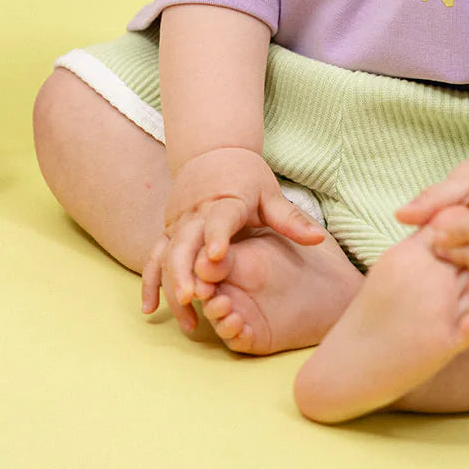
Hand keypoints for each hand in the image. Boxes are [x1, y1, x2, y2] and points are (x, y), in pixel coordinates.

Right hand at [141, 146, 324, 332]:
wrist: (212, 152)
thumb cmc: (246, 176)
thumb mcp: (270, 193)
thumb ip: (290, 218)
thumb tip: (319, 239)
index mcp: (226, 201)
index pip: (220, 219)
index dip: (217, 236)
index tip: (215, 256)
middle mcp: (197, 212)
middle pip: (185, 242)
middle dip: (185, 270)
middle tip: (193, 299)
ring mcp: (178, 222)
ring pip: (166, 254)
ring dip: (170, 284)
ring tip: (185, 316)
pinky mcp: (167, 230)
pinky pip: (153, 257)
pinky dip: (151, 282)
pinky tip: (149, 309)